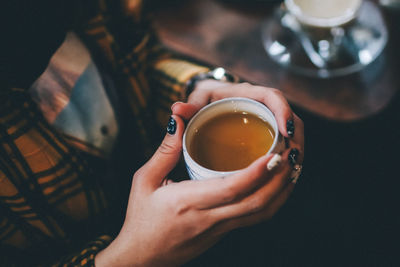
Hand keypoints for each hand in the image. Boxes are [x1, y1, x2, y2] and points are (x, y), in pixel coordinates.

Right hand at [95, 115, 301, 266]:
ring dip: (282, 190)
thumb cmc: (141, 218)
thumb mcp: (145, 181)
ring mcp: (220, 228)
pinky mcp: (224, 232)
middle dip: (280, 179)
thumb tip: (178, 121)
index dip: (256, 172)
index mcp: (189, 202)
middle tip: (293, 152)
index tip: (274, 153)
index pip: (231, 189)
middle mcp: (210, 218)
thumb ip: (165, 150)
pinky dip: (273, 200)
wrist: (143, 258)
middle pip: (257, 203)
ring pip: (261, 213)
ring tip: (293, 165)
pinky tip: (278, 184)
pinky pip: (255, 217)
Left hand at [173, 79, 303, 165]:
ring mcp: (264, 123)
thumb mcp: (195, 102)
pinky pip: (281, 146)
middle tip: (293, 159)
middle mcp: (259, 107)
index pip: (271, 97)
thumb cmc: (200, 101)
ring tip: (290, 170)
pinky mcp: (264, 137)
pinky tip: (282, 175)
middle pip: (287, 118)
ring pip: (288, 134)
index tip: (285, 130)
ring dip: (292, 150)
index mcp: (244, 94)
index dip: (282, 111)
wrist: (203, 105)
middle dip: (295, 137)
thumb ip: (189, 107)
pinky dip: (284, 158)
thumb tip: (177, 111)